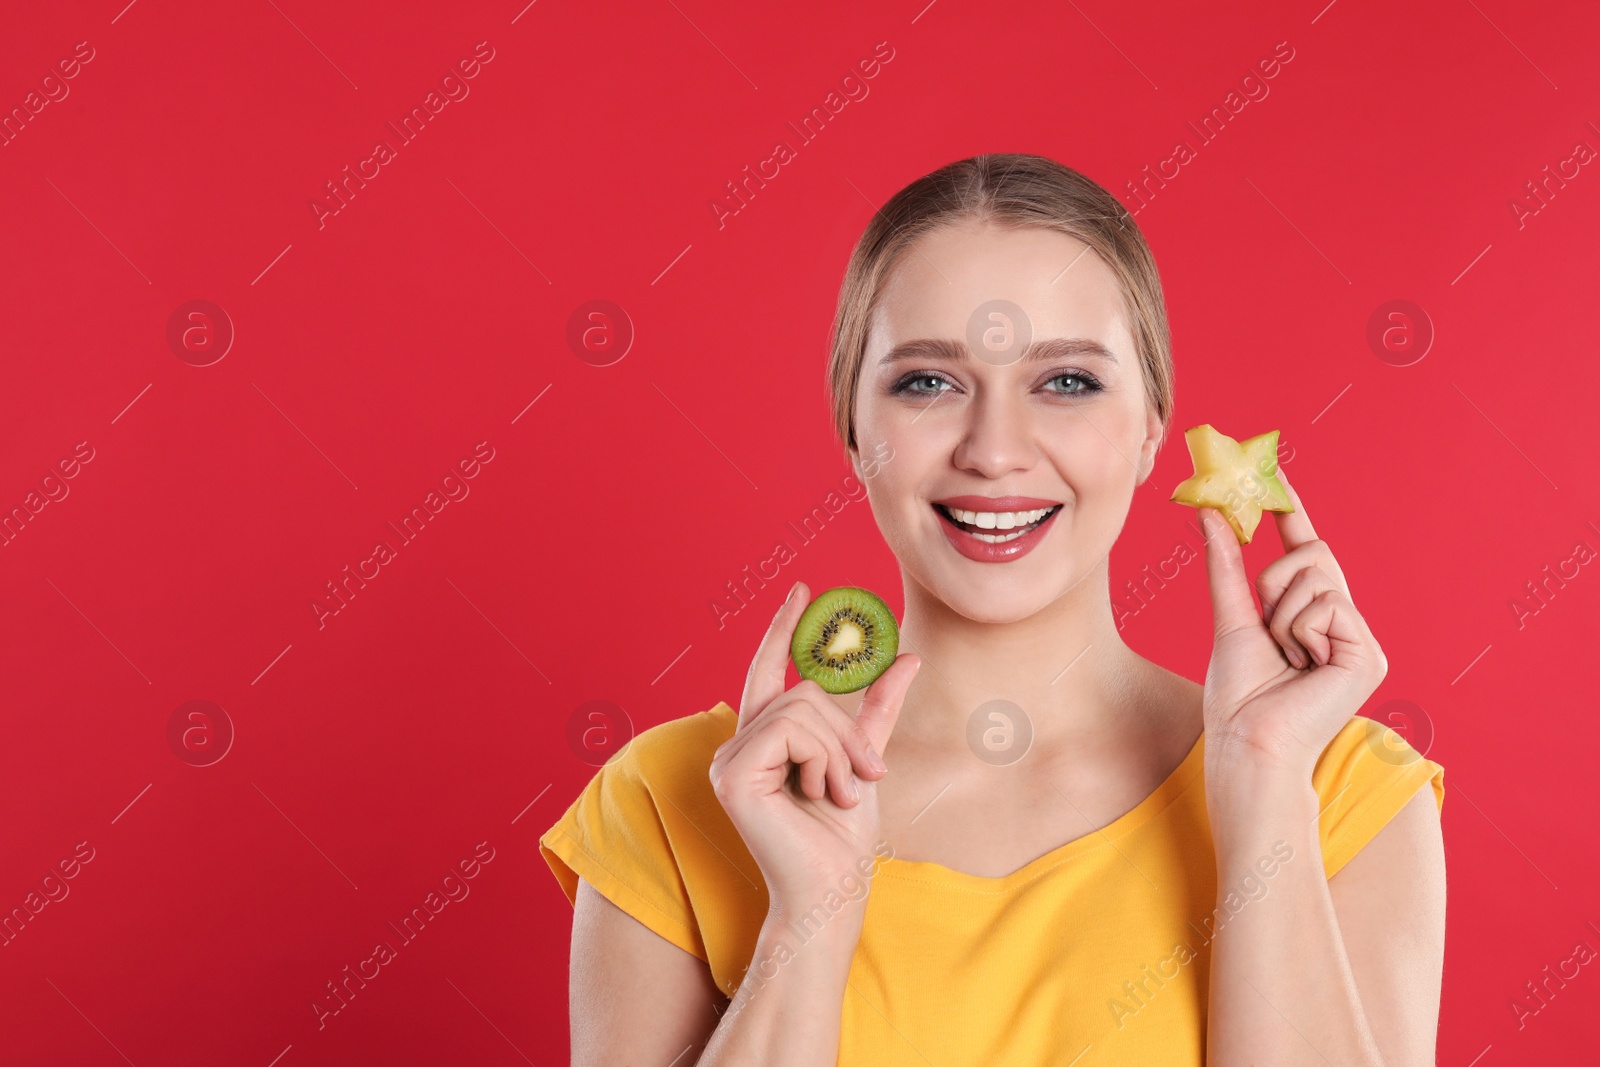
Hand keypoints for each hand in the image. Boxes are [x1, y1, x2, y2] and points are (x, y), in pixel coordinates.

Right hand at [709, 580, 919, 915]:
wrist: (833, 888)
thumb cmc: (842, 836)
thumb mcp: (864, 759)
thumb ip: (876, 710)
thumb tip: (907, 657)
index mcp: (761, 741)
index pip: (767, 671)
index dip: (782, 628)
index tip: (803, 588)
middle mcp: (735, 746)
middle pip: (800, 692)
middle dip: (846, 730)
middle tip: (867, 774)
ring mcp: (727, 761)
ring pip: (800, 709)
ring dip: (839, 751)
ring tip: (840, 791)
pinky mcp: (732, 775)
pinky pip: (791, 731)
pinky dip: (823, 760)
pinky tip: (819, 795)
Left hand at [1198, 466, 1388, 779]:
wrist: (1247, 744)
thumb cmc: (1238, 697)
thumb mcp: (1231, 620)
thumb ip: (1226, 567)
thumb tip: (1213, 515)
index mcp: (1314, 619)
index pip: (1306, 552)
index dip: (1291, 512)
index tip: (1274, 475)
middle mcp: (1344, 626)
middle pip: (1312, 556)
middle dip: (1273, 581)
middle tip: (1264, 624)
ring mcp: (1361, 641)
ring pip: (1314, 578)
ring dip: (1280, 613)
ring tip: (1283, 658)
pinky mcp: (1369, 655)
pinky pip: (1326, 604)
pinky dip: (1298, 630)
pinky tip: (1302, 666)